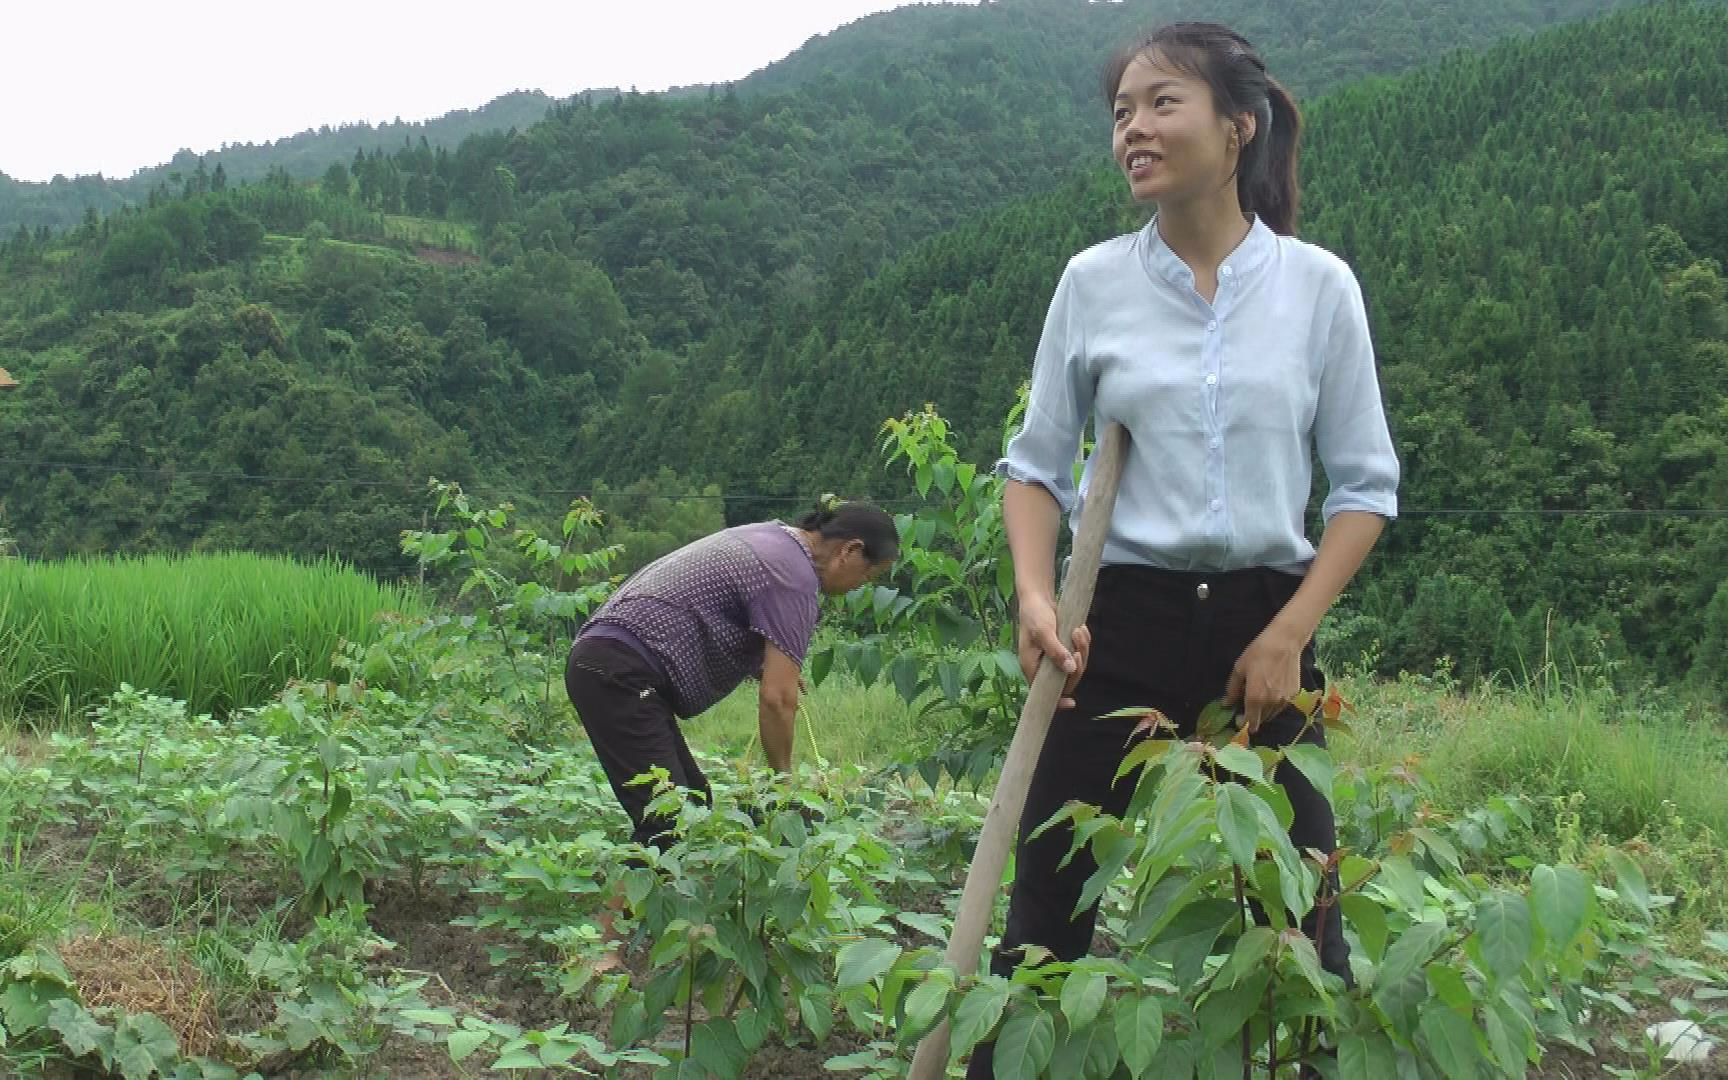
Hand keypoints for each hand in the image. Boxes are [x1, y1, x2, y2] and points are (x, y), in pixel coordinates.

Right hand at [1017, 595, 1090, 709]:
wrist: (1037, 598)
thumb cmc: (1034, 614)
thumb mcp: (1044, 632)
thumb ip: (1056, 651)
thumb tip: (1070, 669)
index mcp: (1031, 666)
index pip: (1044, 691)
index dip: (1057, 700)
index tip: (1072, 703)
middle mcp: (1042, 666)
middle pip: (1066, 679)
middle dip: (1077, 664)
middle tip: (1078, 644)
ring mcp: (1053, 658)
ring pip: (1075, 666)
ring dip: (1081, 650)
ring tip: (1079, 631)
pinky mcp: (1063, 649)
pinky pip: (1078, 654)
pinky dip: (1082, 643)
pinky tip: (1080, 629)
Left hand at [1224, 623, 1303, 733]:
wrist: (1285, 643)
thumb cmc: (1258, 653)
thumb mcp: (1239, 669)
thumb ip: (1232, 689)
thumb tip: (1226, 703)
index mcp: (1255, 698)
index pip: (1250, 722)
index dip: (1244, 724)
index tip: (1239, 719)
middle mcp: (1271, 703)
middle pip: (1262, 719)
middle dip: (1254, 716)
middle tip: (1248, 705)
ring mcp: (1285, 700)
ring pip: (1273, 714)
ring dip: (1265, 711)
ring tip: (1260, 697)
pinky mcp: (1295, 694)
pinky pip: (1282, 705)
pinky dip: (1276, 703)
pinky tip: (1272, 691)